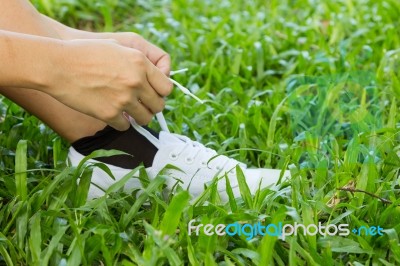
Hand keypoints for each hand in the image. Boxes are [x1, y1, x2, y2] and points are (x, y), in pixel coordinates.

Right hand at [47, 39, 172, 130]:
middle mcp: (136, 82)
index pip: (167, 88)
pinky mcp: (110, 114)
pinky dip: (120, 123)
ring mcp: (124, 99)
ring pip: (145, 119)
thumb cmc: (86, 53)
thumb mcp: (118, 47)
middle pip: (159, 106)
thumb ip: (140, 62)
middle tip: (142, 106)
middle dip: (151, 107)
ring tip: (129, 112)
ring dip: (139, 117)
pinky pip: (126, 126)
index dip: (161, 93)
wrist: (57, 65)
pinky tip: (112, 115)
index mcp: (141, 63)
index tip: (153, 95)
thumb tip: (155, 77)